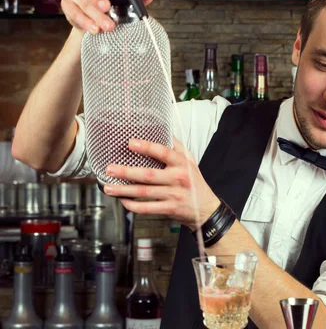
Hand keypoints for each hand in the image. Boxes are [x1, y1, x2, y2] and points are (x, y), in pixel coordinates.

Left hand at [102, 137, 220, 230]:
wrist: (205, 208)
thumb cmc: (194, 182)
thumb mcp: (190, 161)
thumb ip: (177, 147)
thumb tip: (163, 130)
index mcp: (182, 164)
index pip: (164, 152)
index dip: (147, 147)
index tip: (131, 143)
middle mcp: (178, 178)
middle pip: (148, 175)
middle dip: (127, 172)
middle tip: (110, 169)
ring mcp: (173, 195)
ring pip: (144, 192)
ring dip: (124, 190)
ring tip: (108, 187)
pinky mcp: (169, 209)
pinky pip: (146, 208)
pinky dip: (132, 205)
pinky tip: (122, 201)